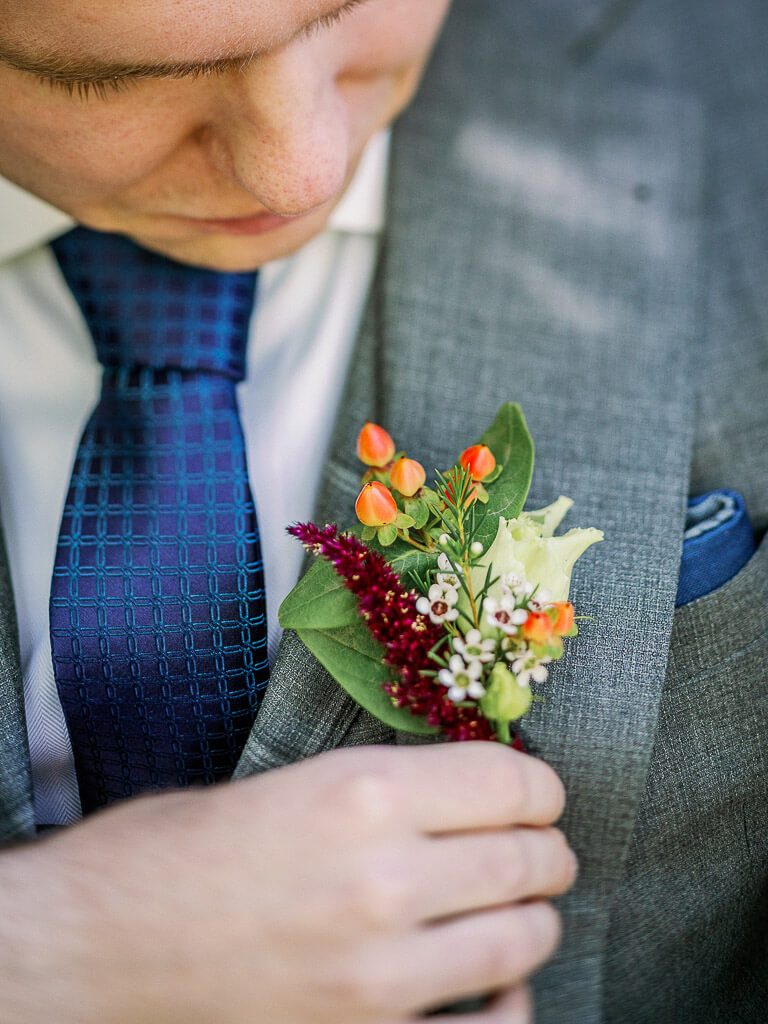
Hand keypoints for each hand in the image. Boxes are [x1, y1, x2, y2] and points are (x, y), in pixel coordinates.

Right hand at [0, 743, 574, 1023]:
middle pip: (527, 858)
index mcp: (363, 794)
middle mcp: (384, 879)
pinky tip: (501, 989)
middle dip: (545, 849)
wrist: (97, 946)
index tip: (538, 793)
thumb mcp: (289, 782)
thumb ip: (387, 787)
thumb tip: (467, 792)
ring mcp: (379, 974)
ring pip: (522, 940)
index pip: (510, 784)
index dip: (540, 785)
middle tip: (536, 847)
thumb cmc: (177, 850)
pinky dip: (512, 1010)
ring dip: (535, 919)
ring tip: (521, 907)